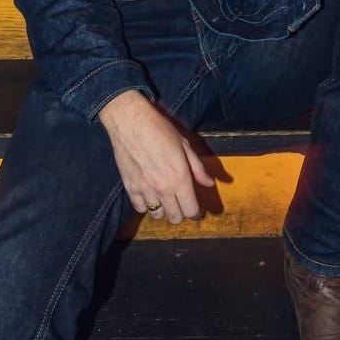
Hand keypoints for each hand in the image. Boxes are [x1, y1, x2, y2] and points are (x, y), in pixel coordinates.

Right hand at [99, 90, 213, 222]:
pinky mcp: (130, 187)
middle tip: (182, 203)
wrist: (131, 122)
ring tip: (165, 199)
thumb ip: (198, 168)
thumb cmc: (160, 129)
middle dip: (182, 213)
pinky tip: (149, 195)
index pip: (191, 210)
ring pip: (157, 215)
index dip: (197, 213)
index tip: (197, 209)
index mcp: (180, 178)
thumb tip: (209, 183)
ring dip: (164, 210)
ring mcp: (145, 190)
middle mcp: (163, 189)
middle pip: (175, 217)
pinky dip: (146, 205)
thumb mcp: (185, 145)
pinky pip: (140, 208)